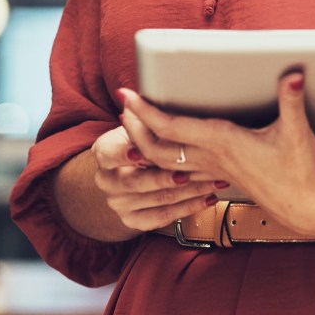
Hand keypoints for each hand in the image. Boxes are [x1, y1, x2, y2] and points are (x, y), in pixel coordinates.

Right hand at [87, 123, 225, 233]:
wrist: (126, 172)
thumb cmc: (138, 141)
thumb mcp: (135, 125)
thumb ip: (137, 116)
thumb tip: (131, 94)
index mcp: (103, 152)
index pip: (110, 154)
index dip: (124, 154)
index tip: (140, 151)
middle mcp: (106, 180)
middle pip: (135, 182)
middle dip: (164, 177)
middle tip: (186, 172)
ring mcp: (118, 203)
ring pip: (156, 200)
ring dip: (188, 191)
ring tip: (211, 181)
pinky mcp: (132, 220)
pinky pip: (163, 217)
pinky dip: (188, 208)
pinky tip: (206, 198)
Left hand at [118, 72, 314, 236]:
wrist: (308, 208)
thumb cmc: (301, 171)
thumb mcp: (297, 131)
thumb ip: (291, 100)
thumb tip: (294, 73)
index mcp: (222, 143)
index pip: (171, 128)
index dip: (145, 112)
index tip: (127, 95)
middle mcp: (211, 158)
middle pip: (156, 148)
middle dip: (135, 128)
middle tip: (124, 105)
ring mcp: (213, 170)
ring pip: (165, 162)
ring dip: (145, 143)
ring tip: (134, 122)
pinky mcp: (220, 176)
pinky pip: (181, 170)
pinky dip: (164, 160)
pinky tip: (160, 150)